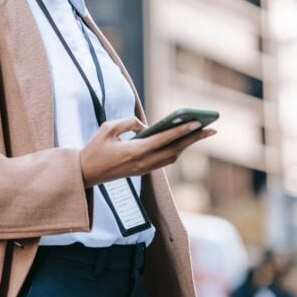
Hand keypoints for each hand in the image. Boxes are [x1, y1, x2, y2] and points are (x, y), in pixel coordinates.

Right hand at [79, 117, 215, 186]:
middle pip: (174, 150)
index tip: (197, 123)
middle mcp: (143, 162)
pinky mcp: (141, 171)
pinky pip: (164, 160)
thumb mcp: (107, 128)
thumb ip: (128, 123)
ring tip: (201, 134)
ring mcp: (143, 169)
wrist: (84, 173)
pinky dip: (176, 150)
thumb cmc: (94, 149)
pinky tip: (182, 142)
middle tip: (212, 129)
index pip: (164, 140)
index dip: (181, 131)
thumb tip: (144, 126)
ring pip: (172, 157)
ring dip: (187, 145)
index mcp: (134, 151)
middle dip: (194, 139)